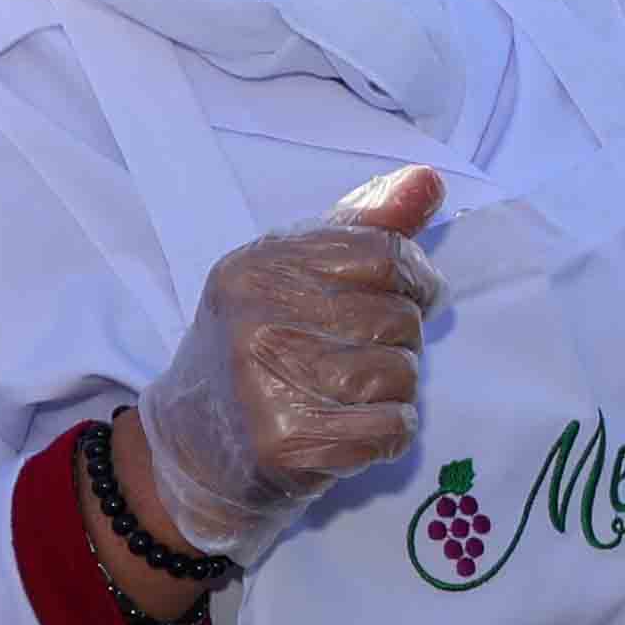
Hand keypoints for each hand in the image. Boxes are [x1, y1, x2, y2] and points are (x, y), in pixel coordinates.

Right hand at [125, 164, 443, 553]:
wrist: (195, 446)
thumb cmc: (261, 348)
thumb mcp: (297, 272)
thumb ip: (366, 226)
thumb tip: (429, 179)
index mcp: (262, 264)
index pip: (385, 254)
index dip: (417, 278)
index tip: (407, 296)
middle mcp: (259, 317)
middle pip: (400, 317)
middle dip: (397, 341)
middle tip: (351, 357)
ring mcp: (268, 383)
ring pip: (401, 374)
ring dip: (392, 391)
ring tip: (343, 395)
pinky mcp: (288, 444)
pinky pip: (393, 429)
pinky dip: (387, 434)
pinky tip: (346, 430)